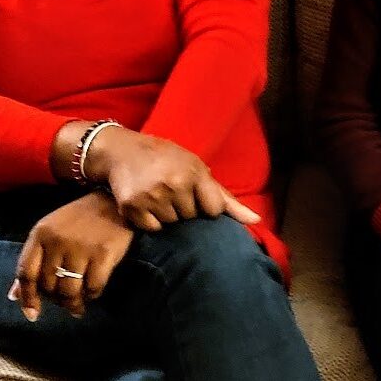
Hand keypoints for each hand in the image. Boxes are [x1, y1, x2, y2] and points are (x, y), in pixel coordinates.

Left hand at [9, 191, 133, 320]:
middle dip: (56, 300)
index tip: (33, 314)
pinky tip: (93, 294)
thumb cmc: (80, 219)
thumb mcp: (51, 232)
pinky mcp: (104, 253)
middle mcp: (58, 241)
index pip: (26, 273)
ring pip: (70, 290)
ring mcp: (81, 247)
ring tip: (77, 306)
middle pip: (49, 285)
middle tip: (64, 303)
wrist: (114, 200)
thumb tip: (15, 296)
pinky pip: (93, 286)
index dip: (28, 297)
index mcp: (41, 234)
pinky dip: (92, 295)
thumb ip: (33, 261)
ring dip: (73, 303)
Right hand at [84, 125, 258, 230]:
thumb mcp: (198, 169)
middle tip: (173, 192)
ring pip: (172, 225)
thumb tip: (256, 220)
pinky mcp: (132, 206)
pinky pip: (152, 229)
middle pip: (191, 218)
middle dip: (185, 210)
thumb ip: (227, 199)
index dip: (207, 207)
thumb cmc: (169, 160)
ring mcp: (152, 195)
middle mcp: (175, 183)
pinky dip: (150, 222)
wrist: (123, 151)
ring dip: (167, 216)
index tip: (197, 196)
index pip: (214, 210)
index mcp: (195, 173)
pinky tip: (147, 204)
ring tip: (159, 196)